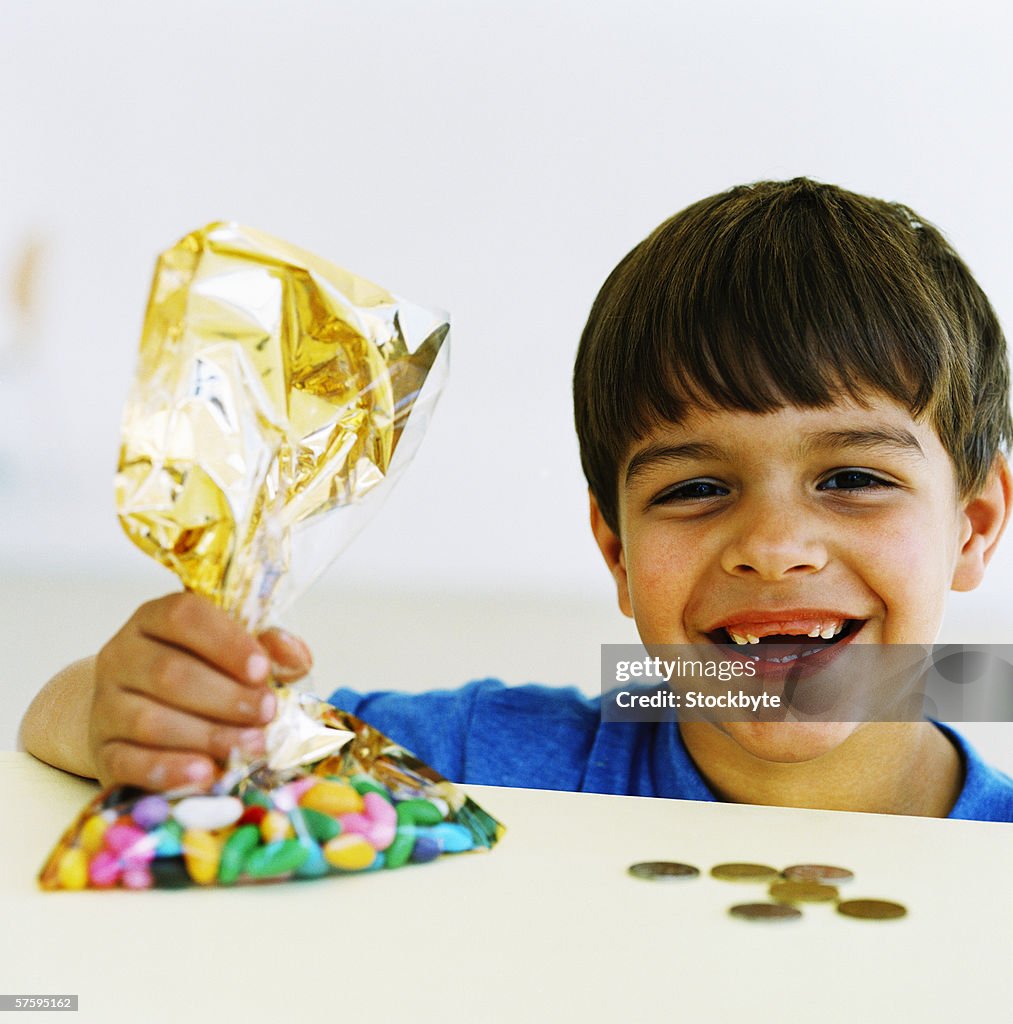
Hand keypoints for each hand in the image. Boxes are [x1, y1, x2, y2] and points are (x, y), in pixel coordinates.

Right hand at [89, 591, 312, 790]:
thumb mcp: (235, 653)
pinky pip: (129, 762)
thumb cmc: (199, 675)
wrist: (134, 716)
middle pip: (169, 673)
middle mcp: (121, 655)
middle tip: (267, 713)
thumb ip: (270, 649)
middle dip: (226, 696)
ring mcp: (105, 704)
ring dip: (208, 735)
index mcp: (154, 619)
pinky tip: (205, 773)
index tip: (262, 670)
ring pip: (150, 720)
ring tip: (252, 745)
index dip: (226, 642)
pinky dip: (170, 770)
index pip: (183, 616)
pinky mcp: (102, 750)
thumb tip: (295, 657)